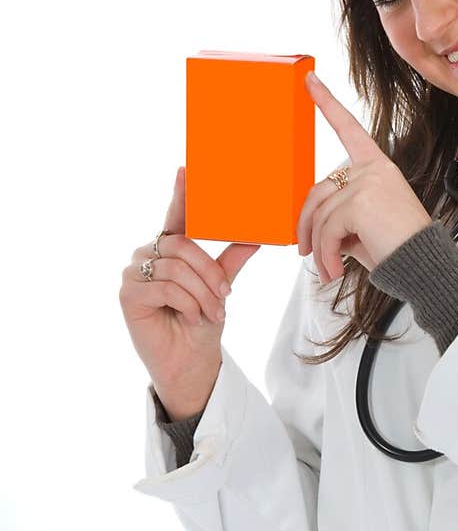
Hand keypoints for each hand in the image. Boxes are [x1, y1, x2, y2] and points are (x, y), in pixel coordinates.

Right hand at [119, 167, 260, 415]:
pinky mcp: (127, 293)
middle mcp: (150, 255)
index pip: (177, 216)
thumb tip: (256, 237)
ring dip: (202, 292)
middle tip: (225, 297)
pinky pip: (165, 286)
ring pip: (177, 267)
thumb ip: (231, 261)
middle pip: (182, 245)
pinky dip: (187, 303)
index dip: (181, 193)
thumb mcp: (221, 289)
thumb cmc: (202, 324)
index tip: (185, 168)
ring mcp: (134, 272)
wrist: (191, 362)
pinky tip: (190, 317)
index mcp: (172, 249)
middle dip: (210, 272)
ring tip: (211, 312)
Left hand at [298, 72, 432, 283]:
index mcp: (378, 167)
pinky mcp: (360, 202)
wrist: (423, 266)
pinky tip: (336, 268)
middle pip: (318, 189)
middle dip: (306, 224)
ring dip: (319, 246)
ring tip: (329, 267)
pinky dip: (326, 253)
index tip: (310, 80)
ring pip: (320, 213)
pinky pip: (327, 229)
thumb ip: (339, 213)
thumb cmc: (398, 248)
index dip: (326, 102)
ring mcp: (367, 182)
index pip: (349, 128)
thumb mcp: (365, 224)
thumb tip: (307, 226)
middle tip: (306, 251)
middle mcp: (373, 169)